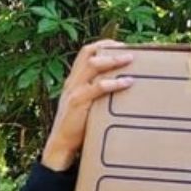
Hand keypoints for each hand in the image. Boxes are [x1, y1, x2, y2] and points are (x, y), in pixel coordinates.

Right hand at [42, 40, 134, 171]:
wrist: (60, 145)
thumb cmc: (77, 127)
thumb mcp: (84, 105)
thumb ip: (96, 93)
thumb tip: (121, 85)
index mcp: (73, 80)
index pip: (85, 53)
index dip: (102, 45)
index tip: (120, 45)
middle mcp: (72, 81)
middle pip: (89, 54)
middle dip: (110, 48)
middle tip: (130, 51)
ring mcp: (74, 91)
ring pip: (93, 65)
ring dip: (113, 61)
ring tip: (130, 60)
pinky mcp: (78, 102)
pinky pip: (97, 87)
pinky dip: (113, 82)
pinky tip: (127, 82)